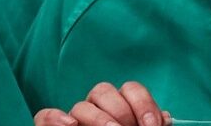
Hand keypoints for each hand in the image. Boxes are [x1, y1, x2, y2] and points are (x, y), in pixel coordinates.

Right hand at [37, 82, 170, 125]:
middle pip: (103, 91)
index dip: (144, 104)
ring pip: (81, 105)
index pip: (130, 89)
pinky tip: (71, 125)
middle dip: (121, 112)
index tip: (153, 125)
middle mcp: (95, 108)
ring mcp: (73, 119)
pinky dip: (54, 118)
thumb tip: (166, 118)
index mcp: (119, 105)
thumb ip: (150, 125)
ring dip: (99, 119)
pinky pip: (44, 116)